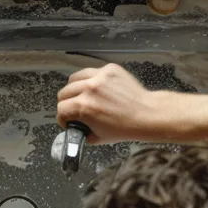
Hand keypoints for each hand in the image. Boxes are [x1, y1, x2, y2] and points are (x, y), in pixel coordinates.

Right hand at [56, 63, 190, 143]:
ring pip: (74, 78)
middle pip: (64, 93)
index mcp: (83, 107)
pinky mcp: (109, 69)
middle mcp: (89, 89)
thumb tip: (77, 130)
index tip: (67, 121)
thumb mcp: (99, 137)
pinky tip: (96, 88)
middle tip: (72, 109)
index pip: (61, 109)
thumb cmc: (126, 127)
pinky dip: (90, 79)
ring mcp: (99, 76)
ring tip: (81, 95)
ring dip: (74, 88)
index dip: (62, 119)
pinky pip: (91, 71)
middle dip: (65, 103)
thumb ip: (83, 133)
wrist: (146, 114)